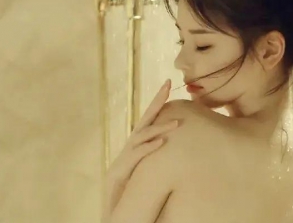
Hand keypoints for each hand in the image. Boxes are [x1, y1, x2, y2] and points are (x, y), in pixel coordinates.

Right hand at [102, 79, 179, 222]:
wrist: (114, 216)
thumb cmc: (132, 195)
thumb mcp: (147, 173)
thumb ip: (156, 159)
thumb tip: (175, 145)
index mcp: (136, 148)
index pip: (148, 121)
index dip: (158, 103)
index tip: (169, 85)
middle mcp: (128, 149)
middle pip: (143, 120)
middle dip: (155, 101)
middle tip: (167, 83)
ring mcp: (122, 159)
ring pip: (141, 136)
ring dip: (159, 128)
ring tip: (177, 123)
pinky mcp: (118, 172)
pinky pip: (136, 156)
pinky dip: (148, 148)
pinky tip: (162, 142)